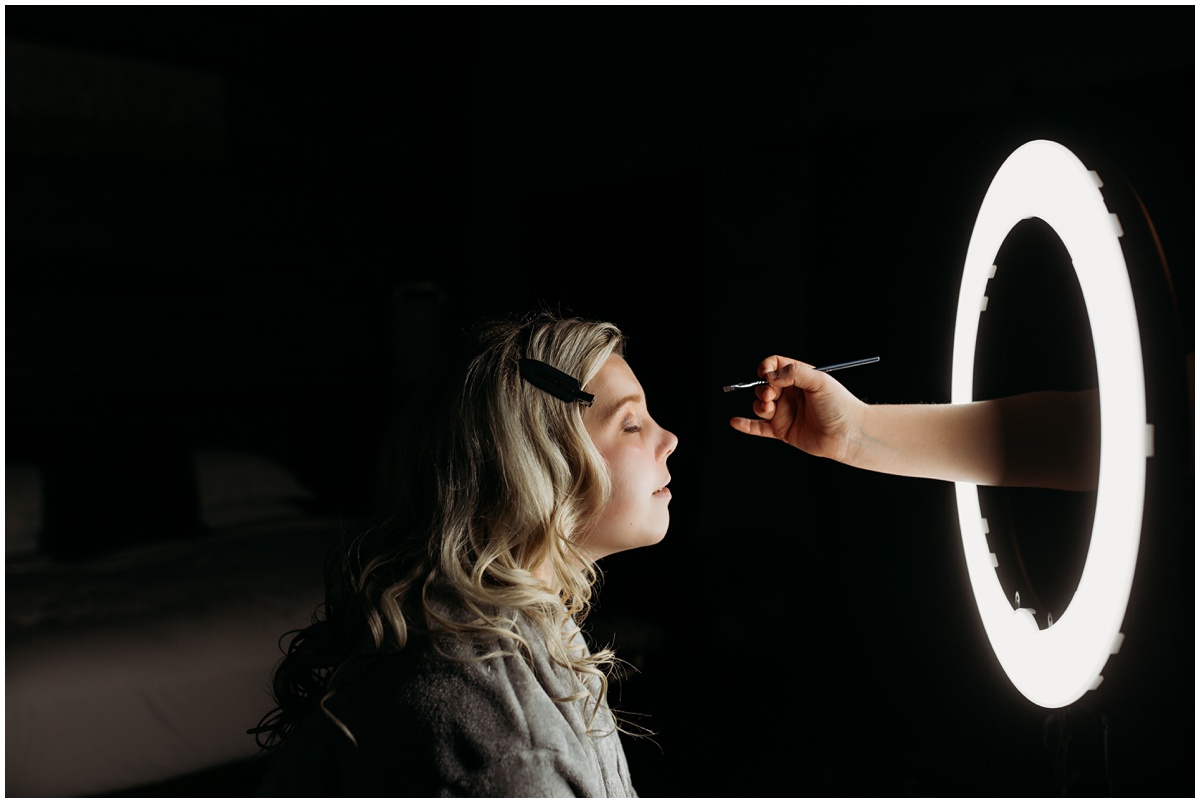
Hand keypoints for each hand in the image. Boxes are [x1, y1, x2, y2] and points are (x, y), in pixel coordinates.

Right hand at [729, 356, 866, 462]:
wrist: (849, 434)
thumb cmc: (839, 405)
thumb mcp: (819, 381)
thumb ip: (794, 373)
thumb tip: (770, 375)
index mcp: (799, 378)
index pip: (774, 365)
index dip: (766, 367)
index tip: (765, 373)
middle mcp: (790, 394)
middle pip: (763, 386)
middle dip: (762, 389)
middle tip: (771, 396)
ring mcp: (785, 413)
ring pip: (760, 405)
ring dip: (759, 406)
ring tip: (769, 410)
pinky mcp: (782, 431)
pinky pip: (759, 428)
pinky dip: (746, 425)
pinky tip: (735, 422)